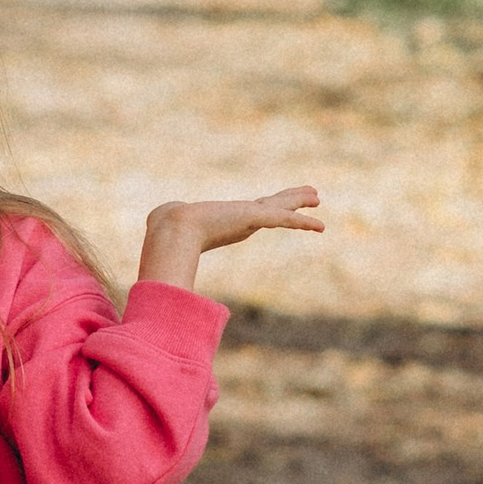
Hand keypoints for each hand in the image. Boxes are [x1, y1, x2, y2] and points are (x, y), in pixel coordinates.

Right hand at [137, 186, 322, 285]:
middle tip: (310, 194)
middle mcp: (240, 215)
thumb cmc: (171, 242)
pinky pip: (284, 220)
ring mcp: (247, 214)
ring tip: (316, 196)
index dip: (270, 209)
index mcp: (228, 222)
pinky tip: (319, 226)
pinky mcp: (252, 216)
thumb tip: (162, 289)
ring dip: (299, 201)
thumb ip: (176, 269)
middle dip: (290, 199)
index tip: (279, 207)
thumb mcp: (178, 255)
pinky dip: (302, 222)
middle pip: (272, 205)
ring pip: (282, 206)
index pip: (255, 214)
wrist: (170, 229)